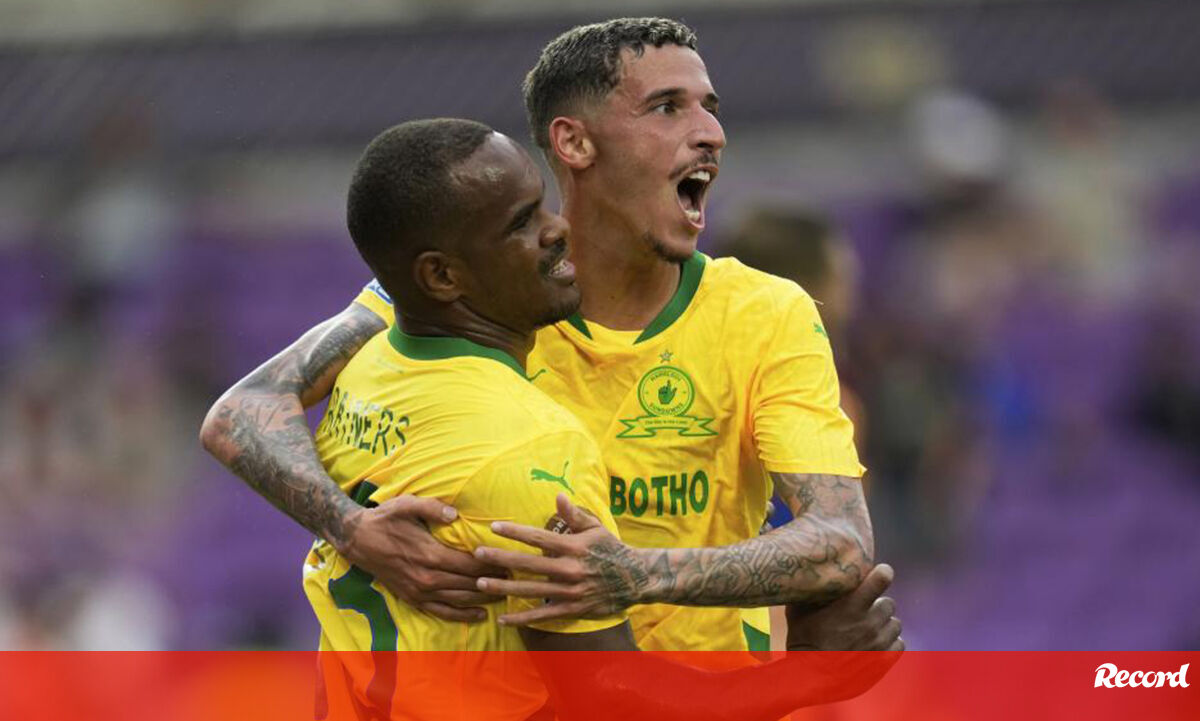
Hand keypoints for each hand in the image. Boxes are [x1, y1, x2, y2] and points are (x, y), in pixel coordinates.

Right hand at [340, 494, 505, 621]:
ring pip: (459, 600)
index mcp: (429, 554)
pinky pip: (441, 612)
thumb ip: (432, 508)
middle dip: (493, 582)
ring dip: (483, 600)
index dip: (491, 565)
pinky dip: (461, 616)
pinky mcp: (412, 599)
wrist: (357, 539)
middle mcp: (426, 577)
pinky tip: (479, 615)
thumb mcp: (407, 505)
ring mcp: (419, 591)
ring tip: (504, 595)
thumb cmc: (385, 519)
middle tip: (514, 579)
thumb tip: (455, 514)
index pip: (469, 565)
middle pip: (468, 584)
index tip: (509, 563)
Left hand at [474, 494, 647, 625]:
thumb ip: (574, 514)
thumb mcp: (595, 527)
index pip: (538, 537)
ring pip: (531, 590)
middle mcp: (569, 569)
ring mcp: (570, 592)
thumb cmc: (611, 549)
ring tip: (480, 583)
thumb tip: (558, 496)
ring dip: (504, 587)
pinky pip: (543, 615)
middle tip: (477, 553)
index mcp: (573, 547)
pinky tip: (503, 618)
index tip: (494, 526)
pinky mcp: (572, 609)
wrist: (636, 578)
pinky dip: (522, 618)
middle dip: (500, 558)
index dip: (515, 531)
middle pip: (528, 564)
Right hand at [786, 563, 903, 650]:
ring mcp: (878, 643)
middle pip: (889, 603)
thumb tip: (813, 574)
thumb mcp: (799, 609)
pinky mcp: (883, 661)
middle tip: (865, 610)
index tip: (879, 573)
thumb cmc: (803, 641)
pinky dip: (890, 641)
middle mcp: (870, 623)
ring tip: (870, 628)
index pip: (882, 578)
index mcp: (853, 606)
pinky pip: (899, 644)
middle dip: (878, 604)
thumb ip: (812, 591)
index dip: (882, 573)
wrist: (809, 677)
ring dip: (884, 624)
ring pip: (895, 624)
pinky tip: (876, 642)